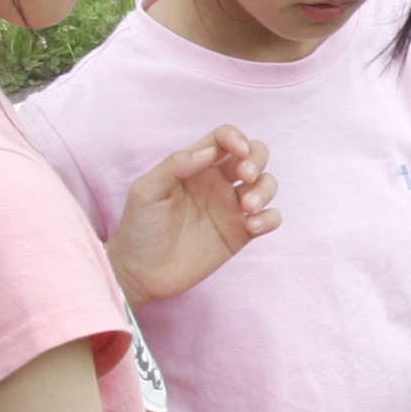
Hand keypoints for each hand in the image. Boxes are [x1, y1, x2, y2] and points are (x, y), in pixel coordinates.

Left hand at [107, 127, 277, 306]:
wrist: (141, 274)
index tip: (239, 152)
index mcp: (196, 167)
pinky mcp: (241, 233)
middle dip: (257, 160)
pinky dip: (269, 218)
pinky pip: (270, 218)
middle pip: (254, 155)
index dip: (237, 138)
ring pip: (266, 184)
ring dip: (264, 189)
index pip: (224, 139)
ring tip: (247, 208)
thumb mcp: (146, 191)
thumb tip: (208, 152)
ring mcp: (231, 208)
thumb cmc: (139, 229)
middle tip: (245, 177)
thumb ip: (174, 166)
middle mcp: (218, 183)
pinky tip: (251, 227)